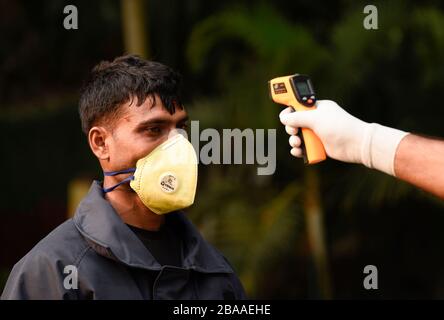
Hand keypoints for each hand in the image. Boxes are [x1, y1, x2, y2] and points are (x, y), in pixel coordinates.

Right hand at [279, 100, 407, 175]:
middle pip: (295, 123)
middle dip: (291, 128)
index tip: (283, 115)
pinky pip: (303, 147)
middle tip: (294, 132)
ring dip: (294, 141)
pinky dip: (299, 150)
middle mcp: (316, 120)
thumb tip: (283, 118)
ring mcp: (317, 133)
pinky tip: (298, 151)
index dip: (289, 109)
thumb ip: (297, 117)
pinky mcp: (319, 146)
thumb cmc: (339, 127)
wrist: (356, 144)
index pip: (298, 106)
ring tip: (297, 144)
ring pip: (298, 136)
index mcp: (317, 108)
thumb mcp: (316, 118)